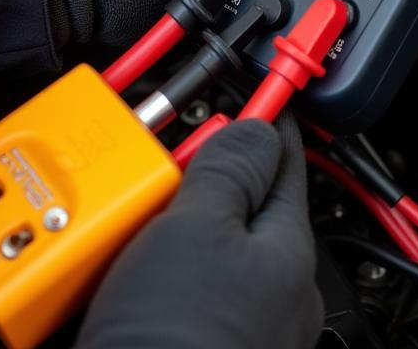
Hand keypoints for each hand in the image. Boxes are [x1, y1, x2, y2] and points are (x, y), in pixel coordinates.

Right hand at [76, 114, 321, 348]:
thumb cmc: (177, 336)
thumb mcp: (198, 224)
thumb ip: (228, 167)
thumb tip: (256, 126)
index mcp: (288, 251)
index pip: (284, 163)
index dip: (265, 121)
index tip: (255, 94)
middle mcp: (276, 290)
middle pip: (245, 204)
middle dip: (208, 175)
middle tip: (172, 156)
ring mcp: (241, 321)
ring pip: (210, 244)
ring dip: (177, 219)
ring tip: (139, 209)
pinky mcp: (200, 341)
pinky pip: (186, 282)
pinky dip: (159, 262)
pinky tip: (128, 262)